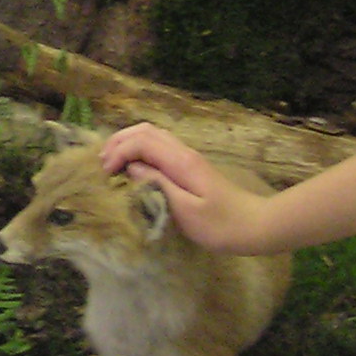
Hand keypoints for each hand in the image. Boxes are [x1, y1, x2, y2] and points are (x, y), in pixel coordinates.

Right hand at [97, 123, 263, 253]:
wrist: (255, 225)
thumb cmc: (221, 225)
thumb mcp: (186, 211)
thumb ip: (158, 185)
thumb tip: (132, 169)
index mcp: (181, 161)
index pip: (141, 142)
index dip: (118, 153)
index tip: (105, 174)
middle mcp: (183, 152)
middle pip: (144, 130)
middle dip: (118, 142)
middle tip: (101, 164)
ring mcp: (187, 157)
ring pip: (152, 135)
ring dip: (128, 143)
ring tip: (111, 162)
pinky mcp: (190, 166)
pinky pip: (159, 147)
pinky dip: (140, 150)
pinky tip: (133, 167)